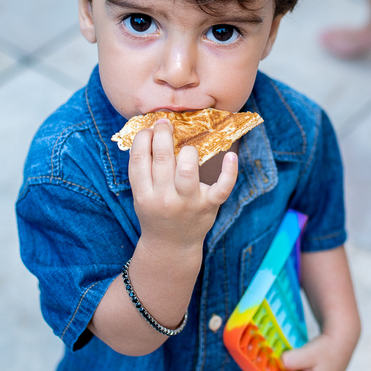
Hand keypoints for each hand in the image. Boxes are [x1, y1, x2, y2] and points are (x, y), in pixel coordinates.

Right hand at [128, 119, 237, 253]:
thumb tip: (148, 133)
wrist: (171, 247)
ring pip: (188, 169)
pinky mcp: (209, 206)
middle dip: (163, 134)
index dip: (143, 138)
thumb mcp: (141, 196)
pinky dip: (229, 171)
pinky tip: (231, 156)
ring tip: (188, 147)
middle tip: (165, 123)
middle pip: (163, 158)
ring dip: (189, 151)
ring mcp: (188, 203)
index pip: (139, 159)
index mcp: (143, 195)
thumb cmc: (156, 214)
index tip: (148, 129)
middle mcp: (165, 199)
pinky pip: (222, 187)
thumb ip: (143, 171)